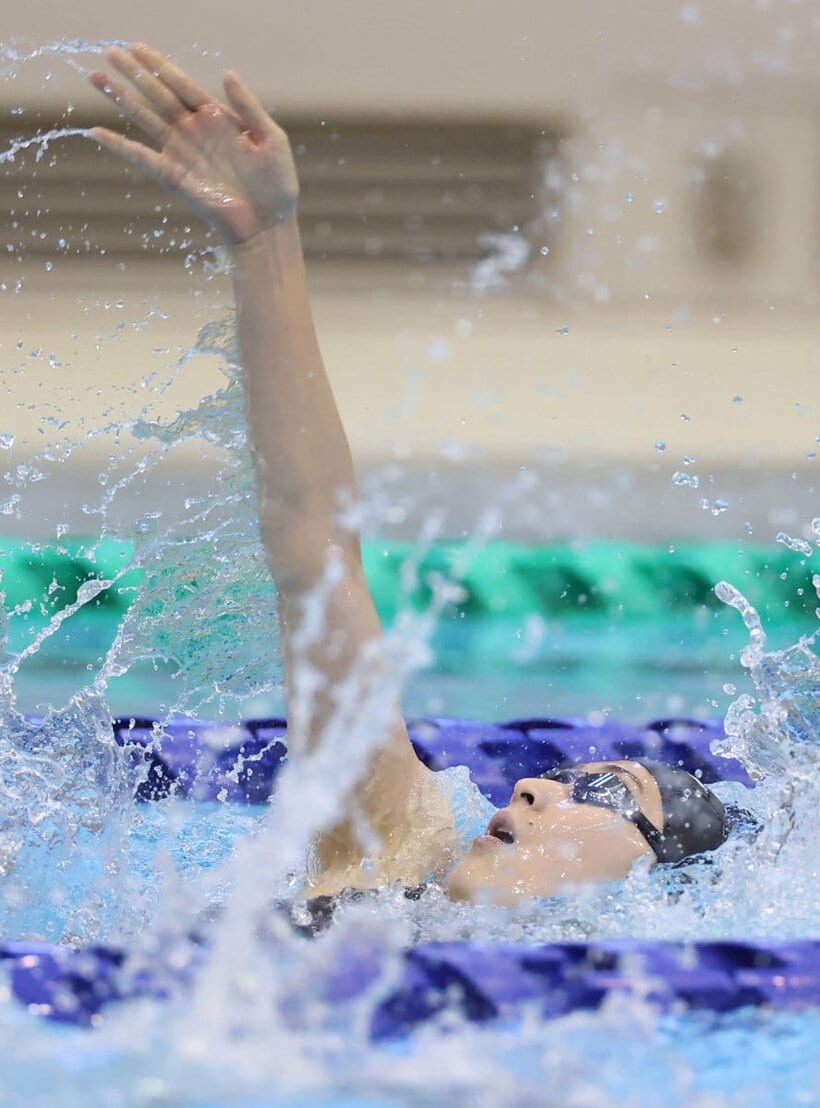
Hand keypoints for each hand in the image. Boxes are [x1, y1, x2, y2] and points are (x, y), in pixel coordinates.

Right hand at [89, 43, 299, 246]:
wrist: (268, 224)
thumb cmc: (276, 183)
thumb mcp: (271, 138)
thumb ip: (249, 107)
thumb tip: (227, 74)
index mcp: (217, 116)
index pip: (183, 84)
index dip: (160, 65)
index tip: (136, 46)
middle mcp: (194, 130)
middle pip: (157, 94)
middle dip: (133, 73)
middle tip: (109, 51)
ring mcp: (181, 152)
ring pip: (144, 118)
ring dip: (120, 98)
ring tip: (95, 77)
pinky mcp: (173, 176)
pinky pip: (141, 157)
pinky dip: (119, 146)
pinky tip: (96, 132)